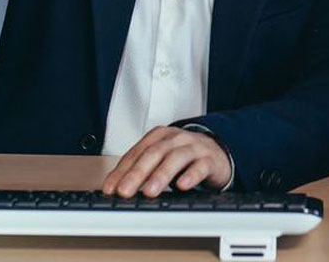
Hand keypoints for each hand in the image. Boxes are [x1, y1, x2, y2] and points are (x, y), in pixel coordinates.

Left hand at [101, 127, 231, 198]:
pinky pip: (200, 166)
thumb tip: (117, 188)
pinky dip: (191, 176)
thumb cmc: (184, 158)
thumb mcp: (161, 160)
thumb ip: (142, 170)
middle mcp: (175, 139)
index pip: (136, 153)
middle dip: (137, 174)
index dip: (121, 171)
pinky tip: (182, 186)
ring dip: (160, 175)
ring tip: (149, 192)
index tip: (110, 188)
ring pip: (175, 158)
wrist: (217, 153)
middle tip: (125, 191)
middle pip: (153, 154)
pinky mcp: (209, 159)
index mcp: (158, 137)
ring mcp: (193, 147)